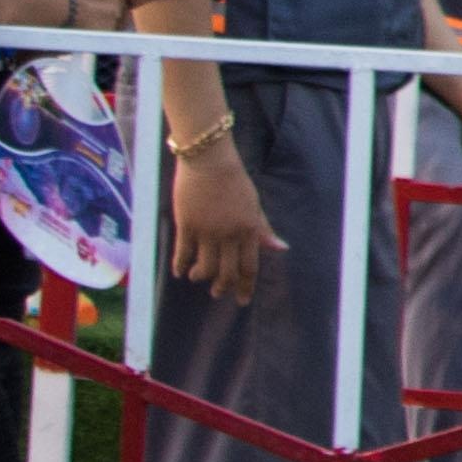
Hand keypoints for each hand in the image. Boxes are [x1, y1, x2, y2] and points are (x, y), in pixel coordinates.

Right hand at [167, 131, 280, 303]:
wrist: (209, 161)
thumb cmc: (234, 182)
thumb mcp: (254, 205)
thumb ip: (263, 229)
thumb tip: (281, 248)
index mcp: (250, 230)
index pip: (249, 267)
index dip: (245, 286)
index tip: (242, 301)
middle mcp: (230, 234)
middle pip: (227, 272)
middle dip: (223, 287)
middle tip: (218, 294)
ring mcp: (208, 231)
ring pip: (205, 267)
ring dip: (201, 277)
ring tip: (197, 278)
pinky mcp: (187, 225)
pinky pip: (183, 253)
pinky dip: (181, 265)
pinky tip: (180, 271)